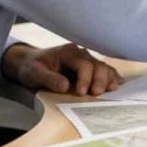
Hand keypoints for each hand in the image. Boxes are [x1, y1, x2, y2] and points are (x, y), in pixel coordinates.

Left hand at [1, 43, 123, 96]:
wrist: (30, 64)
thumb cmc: (32, 67)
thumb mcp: (34, 73)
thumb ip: (48, 79)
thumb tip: (65, 86)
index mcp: (68, 52)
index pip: (83, 64)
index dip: (85, 78)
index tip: (81, 92)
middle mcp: (80, 54)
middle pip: (97, 64)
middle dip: (100, 79)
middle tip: (97, 93)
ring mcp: (86, 61)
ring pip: (103, 67)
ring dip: (108, 78)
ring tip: (112, 90)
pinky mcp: (89, 70)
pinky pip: (104, 71)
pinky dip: (111, 77)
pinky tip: (117, 84)